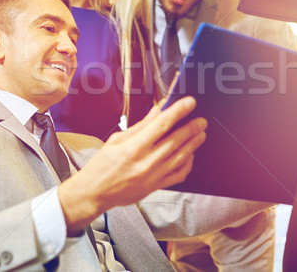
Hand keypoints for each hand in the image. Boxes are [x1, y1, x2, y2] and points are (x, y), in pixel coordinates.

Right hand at [58, 96, 206, 233]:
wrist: (94, 193)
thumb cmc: (102, 165)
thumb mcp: (116, 140)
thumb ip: (140, 126)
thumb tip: (158, 111)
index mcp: (132, 148)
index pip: (161, 125)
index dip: (178, 112)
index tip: (189, 103)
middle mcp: (144, 162)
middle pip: (175, 141)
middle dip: (191, 128)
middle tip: (201, 120)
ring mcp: (152, 176)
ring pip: (180, 157)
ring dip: (193, 144)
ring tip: (201, 134)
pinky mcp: (155, 187)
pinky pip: (178, 175)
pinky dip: (187, 164)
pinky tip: (190, 155)